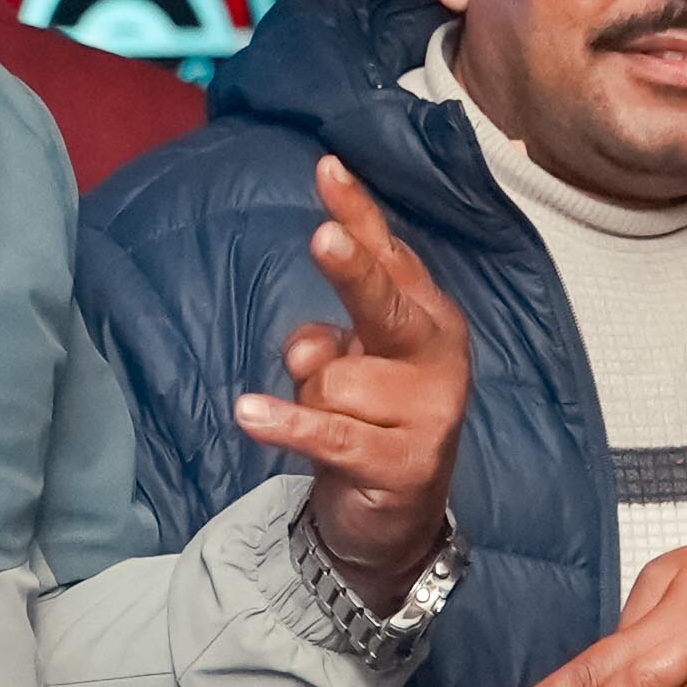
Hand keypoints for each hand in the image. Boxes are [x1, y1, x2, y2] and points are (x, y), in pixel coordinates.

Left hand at [234, 158, 469, 607]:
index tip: (326, 168)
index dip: (356, 214)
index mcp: (428, 317)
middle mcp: (437, 356)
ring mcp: (428, 412)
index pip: (389, 256)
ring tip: (336, 426)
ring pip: (330, 380)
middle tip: (322, 238)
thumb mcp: (350, 365)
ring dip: (310, 402)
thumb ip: (329, 337)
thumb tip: (307, 349)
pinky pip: (326, 432)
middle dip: (353, 270)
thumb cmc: (368, 419)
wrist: (397, 518)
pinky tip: (249, 414)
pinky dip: (286, 424)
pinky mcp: (403, 463)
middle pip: (382, 303)